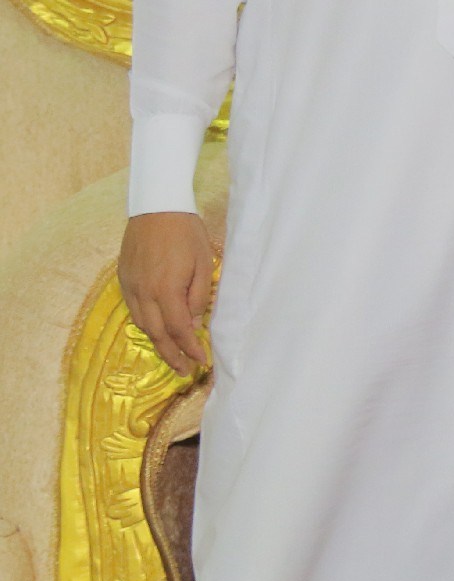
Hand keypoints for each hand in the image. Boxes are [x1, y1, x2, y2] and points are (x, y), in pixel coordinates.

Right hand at [119, 213, 214, 375]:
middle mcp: (144, 293)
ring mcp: (131, 287)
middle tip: (185, 371)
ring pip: (142, 324)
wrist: (156, 209)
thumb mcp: (203, 263)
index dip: (190, 349)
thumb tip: (193, 324)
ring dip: (157, 342)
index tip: (201, 362)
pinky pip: (134, 309)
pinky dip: (146, 324)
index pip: (178, 330)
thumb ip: (198, 296)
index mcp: (166, 290)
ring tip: (172, 354)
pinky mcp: (124, 279)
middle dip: (171, 355)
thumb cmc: (186, 233)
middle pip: (156, 334)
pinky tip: (157, 328)